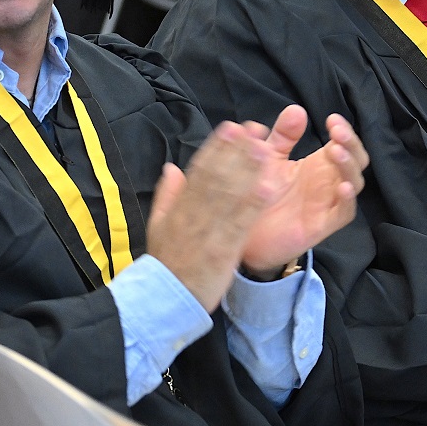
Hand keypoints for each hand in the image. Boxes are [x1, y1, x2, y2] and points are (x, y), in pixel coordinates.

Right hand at [146, 122, 280, 311]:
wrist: (166, 298)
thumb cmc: (166, 262)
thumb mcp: (157, 225)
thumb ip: (167, 195)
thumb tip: (171, 167)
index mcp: (179, 207)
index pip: (199, 171)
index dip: (217, 147)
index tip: (231, 128)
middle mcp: (194, 213)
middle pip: (217, 176)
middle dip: (236, 151)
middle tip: (254, 128)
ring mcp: (209, 231)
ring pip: (230, 194)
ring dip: (248, 169)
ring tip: (265, 147)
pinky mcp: (223, 250)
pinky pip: (240, 224)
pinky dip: (254, 204)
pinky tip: (269, 187)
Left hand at [238, 108, 367, 277]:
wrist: (245, 235)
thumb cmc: (262, 195)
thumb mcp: (269, 158)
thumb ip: (282, 136)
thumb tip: (296, 110)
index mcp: (319, 164)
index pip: (344, 143)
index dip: (344, 131)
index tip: (332, 119)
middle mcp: (328, 182)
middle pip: (356, 160)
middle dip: (351, 144)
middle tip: (337, 133)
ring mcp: (328, 204)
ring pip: (354, 183)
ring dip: (348, 166)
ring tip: (335, 152)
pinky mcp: (323, 226)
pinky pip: (344, 213)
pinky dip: (348, 200)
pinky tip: (343, 187)